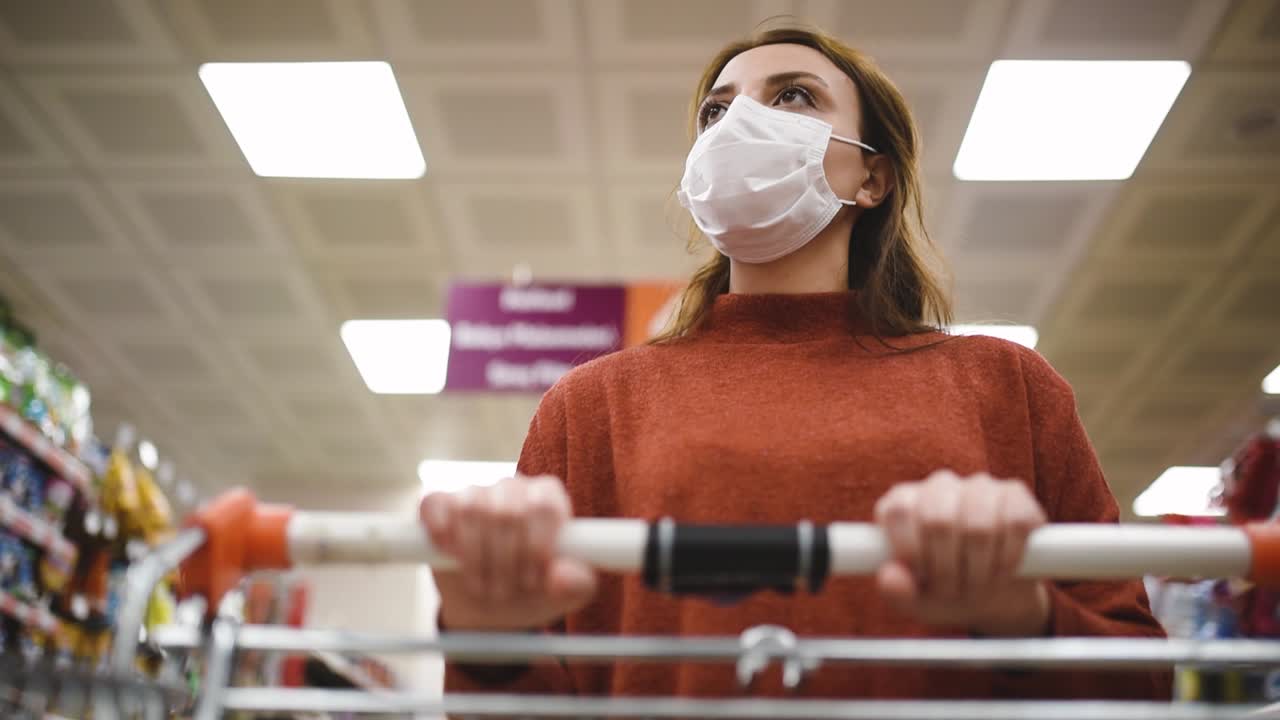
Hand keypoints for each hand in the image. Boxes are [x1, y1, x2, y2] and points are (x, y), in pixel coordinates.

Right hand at [420, 475, 596, 630]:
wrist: (489, 609)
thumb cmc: (531, 594)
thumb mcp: (565, 596)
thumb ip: (577, 585)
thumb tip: (562, 575)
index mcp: (548, 498)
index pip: (544, 505)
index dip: (537, 545)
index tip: (533, 579)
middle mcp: (512, 488)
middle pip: (507, 511)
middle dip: (505, 561)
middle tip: (504, 591)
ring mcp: (474, 492)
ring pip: (471, 509)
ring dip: (475, 557)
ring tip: (483, 585)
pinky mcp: (439, 504)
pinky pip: (435, 505)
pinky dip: (441, 533)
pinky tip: (452, 555)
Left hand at [872, 470, 1050, 635]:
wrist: (995, 599)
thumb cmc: (946, 593)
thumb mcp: (916, 602)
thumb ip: (896, 592)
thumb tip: (889, 576)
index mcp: (902, 502)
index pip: (899, 511)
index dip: (912, 552)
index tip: (922, 578)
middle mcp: (938, 485)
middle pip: (938, 520)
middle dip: (947, 569)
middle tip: (953, 590)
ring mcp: (978, 485)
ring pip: (978, 525)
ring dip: (979, 569)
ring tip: (977, 584)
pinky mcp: (1015, 492)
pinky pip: (1014, 522)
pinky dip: (1009, 557)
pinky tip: (1003, 570)